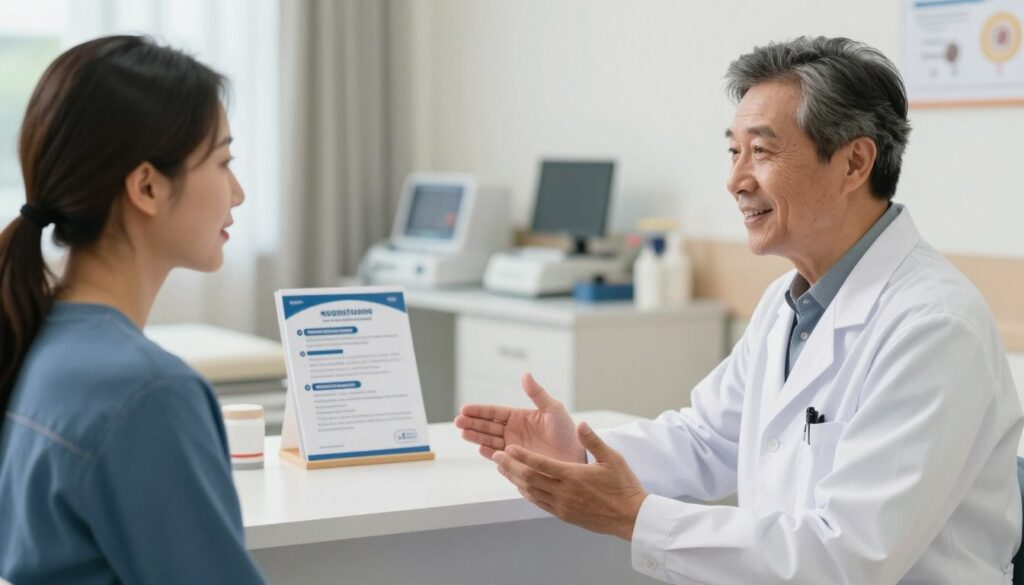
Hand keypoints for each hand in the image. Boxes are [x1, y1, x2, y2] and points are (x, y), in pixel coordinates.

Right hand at [455, 373, 584, 462]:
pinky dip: (489, 453)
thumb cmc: (568, 432)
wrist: (576, 457)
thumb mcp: (553, 409)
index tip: (465, 409)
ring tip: (463, 433)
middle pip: (487, 426)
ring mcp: (513, 447)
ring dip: (476, 436)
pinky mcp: (516, 461)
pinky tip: (480, 448)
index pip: (494, 412)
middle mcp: (513, 431)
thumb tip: (525, 374)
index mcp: (519, 417)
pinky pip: (499, 456)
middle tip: (459, 421)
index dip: (479, 410)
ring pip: (489, 440)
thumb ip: (537, 394)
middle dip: (472, 423)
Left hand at [492, 421, 647, 540]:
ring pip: (531, 492)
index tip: (507, 448)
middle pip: (529, 479)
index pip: (541, 464)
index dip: (522, 456)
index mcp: (573, 476)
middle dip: (510, 467)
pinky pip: (539, 503)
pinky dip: (526, 493)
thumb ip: (593, 440)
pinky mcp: (564, 515)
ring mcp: (562, 506)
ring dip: (515, 480)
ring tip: (502, 469)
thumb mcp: (612, 458)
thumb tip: (581, 424)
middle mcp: (564, 492)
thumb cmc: (623, 485)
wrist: (631, 517)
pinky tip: (521, 485)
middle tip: (496, 456)